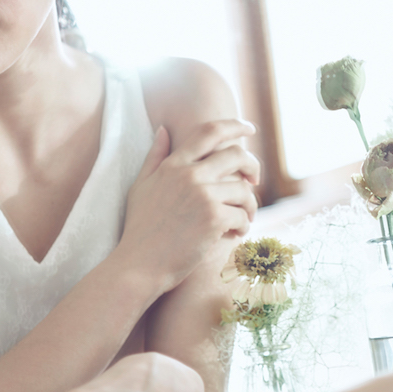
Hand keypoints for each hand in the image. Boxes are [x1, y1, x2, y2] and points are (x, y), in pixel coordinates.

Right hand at [118, 119, 261, 291]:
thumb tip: (164, 129)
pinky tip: (234, 234)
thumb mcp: (140, 187)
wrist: (138, 266)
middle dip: (253, 166)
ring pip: (244, 190)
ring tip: (242, 219)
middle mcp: (189, 174)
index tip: (249, 128)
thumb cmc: (139, 230)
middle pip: (237, 154)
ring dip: (249, 206)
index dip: (234, 125)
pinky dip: (243, 226)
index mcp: (174, 165)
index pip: (210, 131)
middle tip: (254, 180)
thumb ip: (155, 157)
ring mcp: (202, 195)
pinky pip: (243, 215)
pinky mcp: (213, 218)